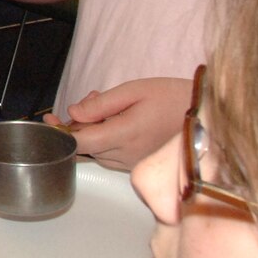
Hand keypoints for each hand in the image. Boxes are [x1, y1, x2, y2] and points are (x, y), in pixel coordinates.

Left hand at [49, 77, 188, 169]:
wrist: (206, 114)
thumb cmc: (171, 97)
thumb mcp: (133, 91)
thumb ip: (100, 104)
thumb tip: (73, 113)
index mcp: (125, 136)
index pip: (81, 142)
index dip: (61, 131)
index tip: (50, 118)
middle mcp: (129, 156)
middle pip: (88, 148)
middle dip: (80, 124)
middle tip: (92, 98)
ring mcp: (136, 164)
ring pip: (100, 153)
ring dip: (94, 131)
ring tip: (108, 105)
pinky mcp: (142, 166)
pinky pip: (114, 156)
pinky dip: (107, 139)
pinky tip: (117, 119)